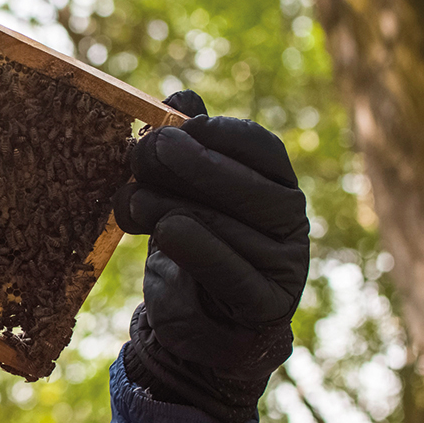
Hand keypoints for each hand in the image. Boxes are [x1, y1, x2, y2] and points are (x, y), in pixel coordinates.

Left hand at [112, 90, 309, 422]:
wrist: (193, 326)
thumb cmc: (187, 246)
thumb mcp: (179, 192)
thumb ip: (183, 147)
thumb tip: (179, 96)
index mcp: (277, 186)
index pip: (263, 148)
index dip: (220, 133)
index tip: (176, 126)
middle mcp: (291, 224)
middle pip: (247, 186)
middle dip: (189, 165)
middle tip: (141, 153)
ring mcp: (284, 267)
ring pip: (228, 227)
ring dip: (171, 207)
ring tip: (132, 202)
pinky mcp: (266, 307)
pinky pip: (233, 274)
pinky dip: (197, 250)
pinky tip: (167, 232)